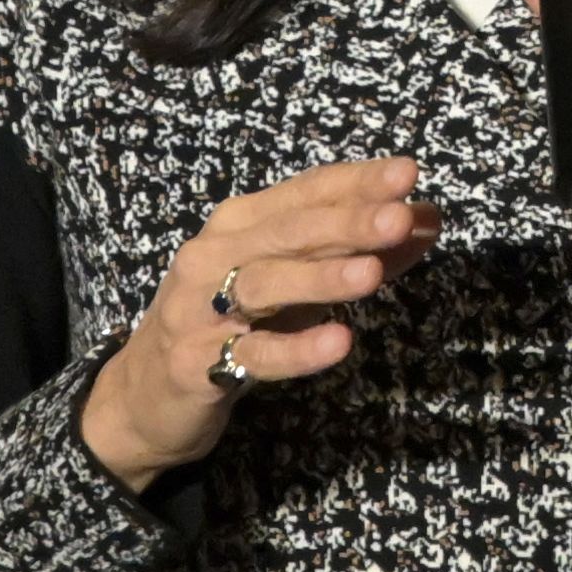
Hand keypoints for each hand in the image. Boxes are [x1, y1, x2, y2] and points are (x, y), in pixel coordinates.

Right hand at [79, 157, 436, 491]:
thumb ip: (358, 251)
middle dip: (346, 221)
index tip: (408, 174)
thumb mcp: (296, 286)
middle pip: (287, 231)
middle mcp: (214, 255)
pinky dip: (297, 348)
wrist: (145, 397)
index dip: (355, 182)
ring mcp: (199, 309)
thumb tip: (426, 220)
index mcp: (240, 225)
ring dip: (320, 277)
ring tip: (373, 273)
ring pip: (265, 285)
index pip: (304, 192)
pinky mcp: (195, 364)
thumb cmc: (231, 325)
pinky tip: (339, 342)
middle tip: (399, 215)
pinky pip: (253, 354)